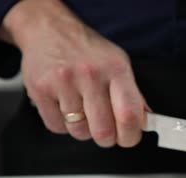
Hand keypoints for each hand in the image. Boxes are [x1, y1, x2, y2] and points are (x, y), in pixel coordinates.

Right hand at [0, 0, 149, 147]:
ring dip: (85, 131)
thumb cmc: (89, 51)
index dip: (131, 135)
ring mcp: (63, 82)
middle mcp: (90, 74)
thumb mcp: (118, 64)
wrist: (49, 29)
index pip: (129, 115)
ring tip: (84, 113)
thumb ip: (133, 94)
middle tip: (107, 132)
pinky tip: (66, 107)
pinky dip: (64, 125)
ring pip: (79, 132)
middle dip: (108, 139)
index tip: (130, 138)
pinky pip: (57, 127)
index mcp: (115, 69)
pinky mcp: (40, 90)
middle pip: (103, 131)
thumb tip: (145, 123)